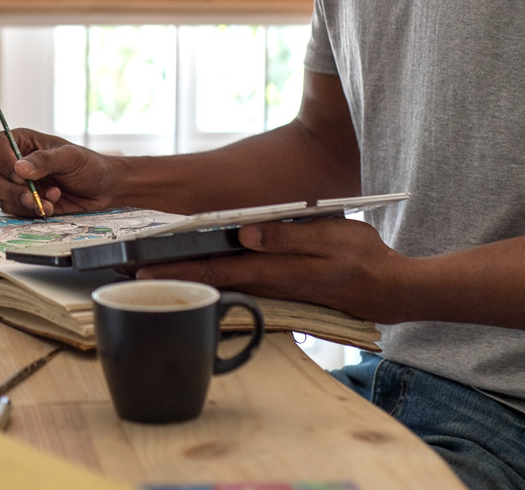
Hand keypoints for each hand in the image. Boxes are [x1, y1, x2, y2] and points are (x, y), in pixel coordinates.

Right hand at [0, 128, 123, 217]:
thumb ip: (45, 161)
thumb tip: (19, 168)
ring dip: (25, 203)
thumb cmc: (89, 166)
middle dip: (14, 189)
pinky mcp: (27, 203)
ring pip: (3, 197)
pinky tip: (52, 205)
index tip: (19, 172)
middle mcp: (16, 163)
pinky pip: (16, 211)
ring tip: (50, 200)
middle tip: (32, 194)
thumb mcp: (70, 157)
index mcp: (23, 142)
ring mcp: (20, 185)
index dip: (1, 160)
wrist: (104, 190)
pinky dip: (33, 211)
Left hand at [134, 217, 409, 323]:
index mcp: (278, 270)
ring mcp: (275, 288)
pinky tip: (196, 273)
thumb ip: (289, 236)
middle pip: (211, 279)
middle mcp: (270, 283)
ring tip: (152, 272)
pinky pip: (239, 283)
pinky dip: (214, 278)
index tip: (144, 268)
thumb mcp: (333, 239)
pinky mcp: (281, 288)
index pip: (217, 269)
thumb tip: (245, 233)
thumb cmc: (365, 260)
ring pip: (222, 283)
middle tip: (132, 273)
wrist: (392, 291)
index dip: (180, 269)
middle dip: (172, 277)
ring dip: (189, 278)